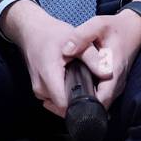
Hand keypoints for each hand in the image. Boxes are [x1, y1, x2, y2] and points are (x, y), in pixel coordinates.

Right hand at [0, 0, 105, 117]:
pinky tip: (76, 84)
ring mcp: (39, 91)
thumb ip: (92, 58)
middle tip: (95, 90)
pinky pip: (56, 99)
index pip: (64, 104)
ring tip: (87, 85)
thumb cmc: (53, 34)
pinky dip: (67, 94)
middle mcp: (41, 88)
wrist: (32, 32)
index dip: (81, 105)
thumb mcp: (76, 40)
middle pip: (63, 107)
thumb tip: (107, 73)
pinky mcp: (40, 91)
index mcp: (49, 75)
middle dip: (80, 102)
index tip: (96, 100)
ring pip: (60, 105)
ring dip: (74, 99)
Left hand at [71, 8, 140, 110]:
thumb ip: (81, 36)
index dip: (84, 106)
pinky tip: (75, 91)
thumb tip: (66, 50)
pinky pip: (102, 97)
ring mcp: (118, 84)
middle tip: (57, 104)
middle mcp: (118, 82)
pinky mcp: (115, 83)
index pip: (102, 99)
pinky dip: (89, 98)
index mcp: (114, 71)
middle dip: (80, 108)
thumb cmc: (116, 26)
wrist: (134, 27)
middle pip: (100, 106)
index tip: (65, 105)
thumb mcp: (98, 25)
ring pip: (101, 103)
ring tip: (63, 99)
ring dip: (84, 104)